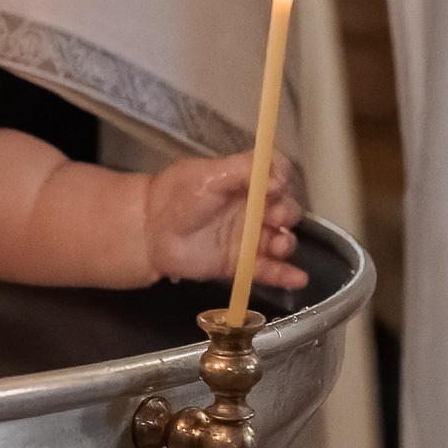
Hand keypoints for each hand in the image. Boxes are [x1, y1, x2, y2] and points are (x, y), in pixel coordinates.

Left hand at [145, 152, 306, 290]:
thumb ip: (243, 169)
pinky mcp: (241, 263)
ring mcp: (248, 237)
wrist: (149, 231)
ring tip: (278, 245)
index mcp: (245, 182)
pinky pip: (269, 270)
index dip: (283, 180)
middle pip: (286, 210)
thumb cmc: (176, 196)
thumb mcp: (208, 175)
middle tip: (275, 217)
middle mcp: (252, 208)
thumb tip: (277, 177)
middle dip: (287, 213)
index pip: (278, 177)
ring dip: (287, 243)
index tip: (277, 185)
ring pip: (281, 240)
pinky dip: (286, 275)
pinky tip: (298, 278)